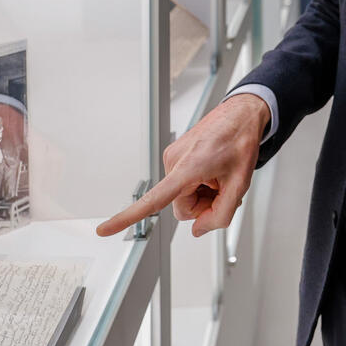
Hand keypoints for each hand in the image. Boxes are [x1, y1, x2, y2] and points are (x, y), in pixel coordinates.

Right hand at [95, 94, 269, 237]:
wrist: (241, 114)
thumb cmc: (240, 140)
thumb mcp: (240, 185)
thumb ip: (220, 215)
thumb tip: (197, 230)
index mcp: (187, 168)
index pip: (152, 200)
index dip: (126, 217)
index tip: (104, 230)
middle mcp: (173, 161)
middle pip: (182, 207)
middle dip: (203, 205)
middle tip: (222, 189)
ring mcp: (172, 156)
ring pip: (183, 196)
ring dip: (203, 192)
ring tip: (219, 174)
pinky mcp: (175, 155)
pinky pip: (183, 183)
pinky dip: (200, 182)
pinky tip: (213, 170)